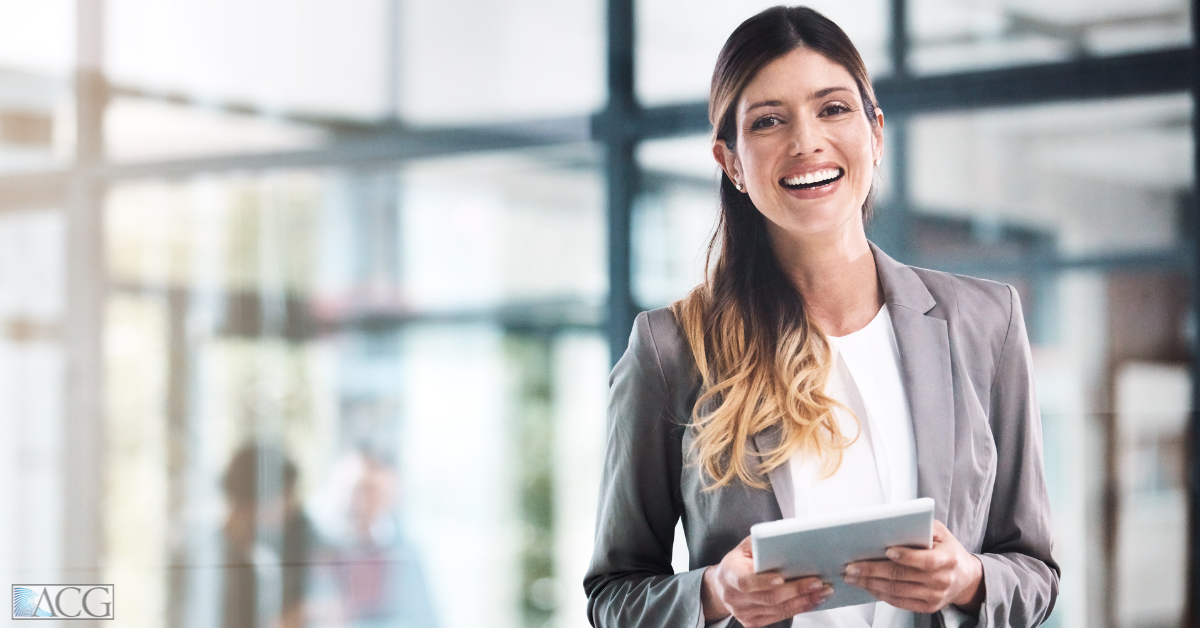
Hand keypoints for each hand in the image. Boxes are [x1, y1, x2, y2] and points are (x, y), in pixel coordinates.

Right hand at [701, 535, 832, 627]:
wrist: (723, 585)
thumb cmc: (738, 562)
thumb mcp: (744, 547)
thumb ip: (760, 543)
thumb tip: (784, 536)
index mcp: (729, 574)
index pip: (745, 582)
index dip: (764, 582)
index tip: (782, 577)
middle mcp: (733, 597)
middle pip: (768, 598)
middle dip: (795, 590)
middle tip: (817, 583)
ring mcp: (743, 613)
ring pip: (777, 611)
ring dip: (803, 602)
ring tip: (822, 592)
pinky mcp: (752, 622)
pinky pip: (778, 618)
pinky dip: (798, 609)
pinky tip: (811, 601)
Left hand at [843, 520, 984, 613]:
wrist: (966, 578)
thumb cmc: (947, 550)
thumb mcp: (942, 533)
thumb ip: (923, 526)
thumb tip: (896, 522)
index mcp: (948, 559)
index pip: (926, 560)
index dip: (906, 556)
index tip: (887, 551)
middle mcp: (942, 580)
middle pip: (903, 576)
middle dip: (873, 571)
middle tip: (852, 567)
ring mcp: (934, 596)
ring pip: (897, 591)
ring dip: (871, 584)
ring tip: (853, 577)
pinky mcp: (927, 607)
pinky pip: (900, 602)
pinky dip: (881, 594)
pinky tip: (867, 586)